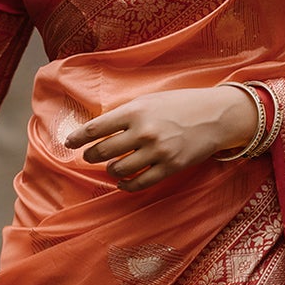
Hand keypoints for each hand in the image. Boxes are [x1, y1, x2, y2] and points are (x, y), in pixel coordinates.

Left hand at [67, 85, 256, 191]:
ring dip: (111, 170)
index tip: (69, 143)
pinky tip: (123, 182)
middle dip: (91, 156)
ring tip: (112, 166)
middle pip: (103, 151)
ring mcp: (157, 152)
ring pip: (119, 170)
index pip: (96, 128)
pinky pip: (139, 183)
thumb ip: (125, 114)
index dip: (78, 138)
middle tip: (90, 156)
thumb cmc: (180, 105)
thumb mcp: (149, 100)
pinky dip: (126, 185)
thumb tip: (98, 129)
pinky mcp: (169, 168)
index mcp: (135, 111)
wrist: (215, 115)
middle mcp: (144, 132)